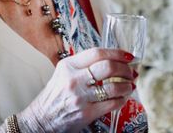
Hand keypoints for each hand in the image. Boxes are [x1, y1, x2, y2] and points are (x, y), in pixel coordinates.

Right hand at [18, 48, 136, 132]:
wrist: (40, 120)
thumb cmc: (55, 95)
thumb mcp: (63, 73)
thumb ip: (83, 64)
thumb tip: (111, 58)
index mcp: (69, 66)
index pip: (98, 53)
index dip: (117, 52)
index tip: (128, 55)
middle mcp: (74, 79)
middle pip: (108, 67)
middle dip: (125, 69)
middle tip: (131, 71)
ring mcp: (80, 97)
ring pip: (114, 86)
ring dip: (127, 85)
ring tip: (130, 85)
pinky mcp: (86, 113)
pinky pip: (112, 103)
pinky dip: (122, 99)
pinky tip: (123, 97)